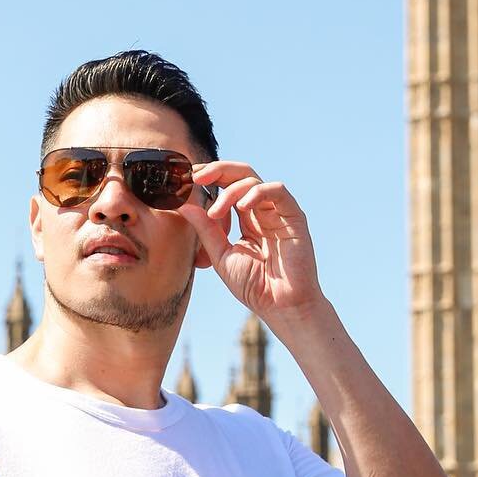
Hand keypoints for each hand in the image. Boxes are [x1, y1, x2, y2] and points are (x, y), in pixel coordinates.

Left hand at [178, 165, 325, 327]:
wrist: (282, 307)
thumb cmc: (254, 286)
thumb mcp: (221, 255)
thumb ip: (206, 230)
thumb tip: (184, 206)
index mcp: (246, 219)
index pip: (227, 186)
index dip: (208, 178)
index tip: (186, 180)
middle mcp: (262, 211)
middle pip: (240, 174)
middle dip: (216, 170)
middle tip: (195, 178)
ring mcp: (278, 212)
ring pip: (254, 180)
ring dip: (230, 190)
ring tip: (215, 213)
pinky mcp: (293, 216)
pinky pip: (276, 190)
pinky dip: (256, 193)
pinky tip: (242, 207)